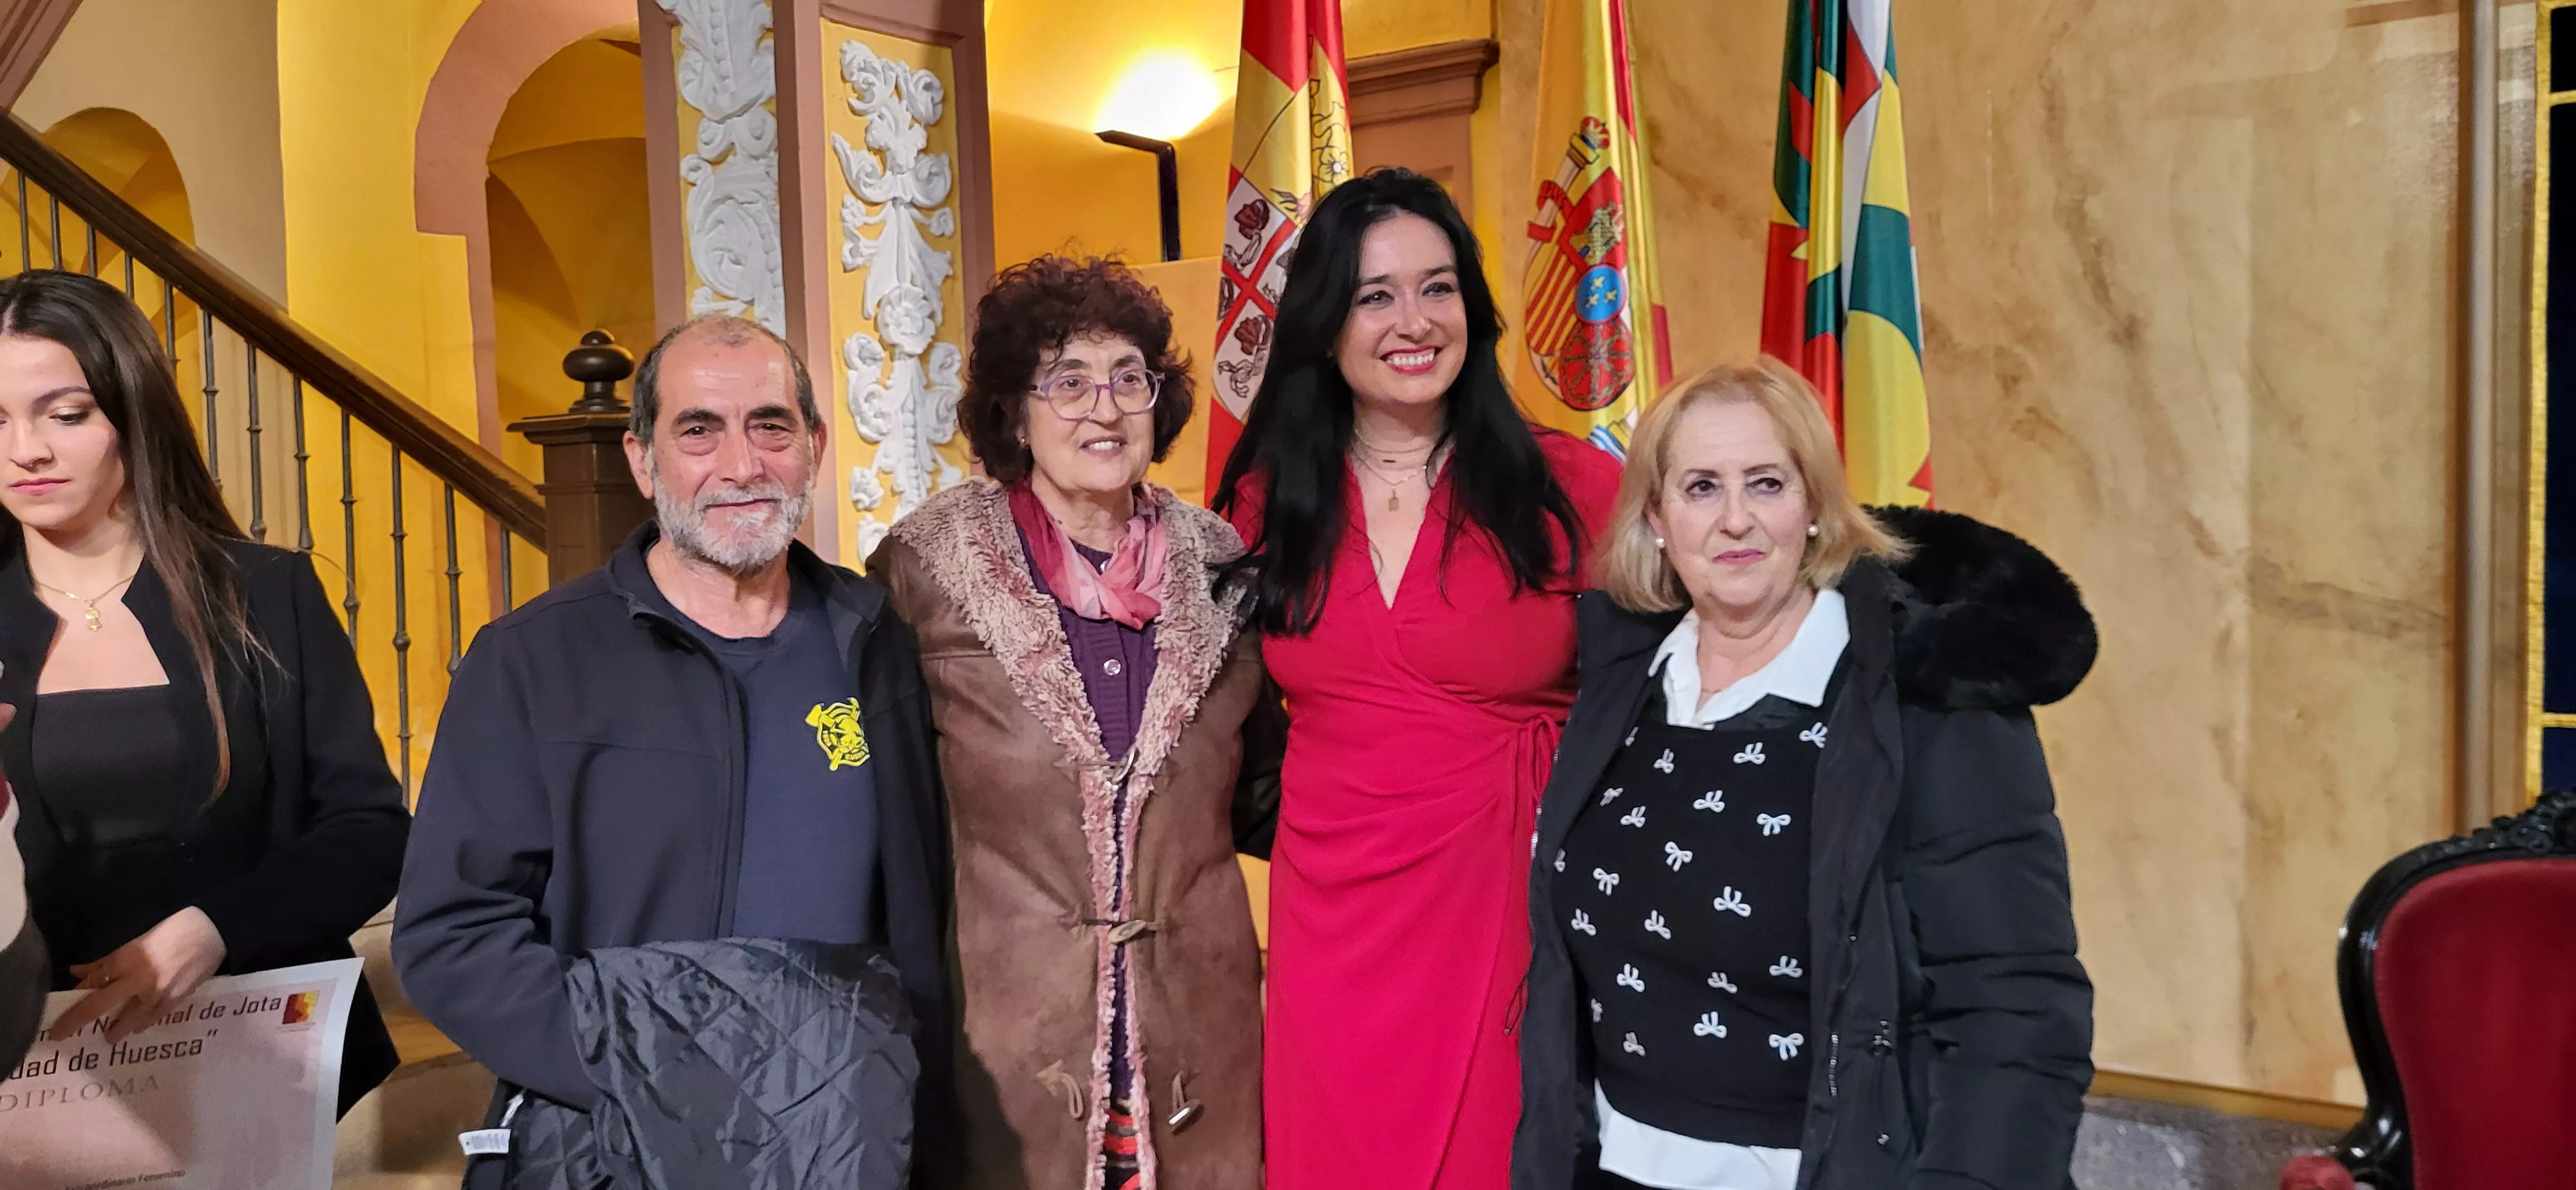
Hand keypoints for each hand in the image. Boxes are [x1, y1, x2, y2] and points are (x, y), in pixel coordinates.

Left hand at [57, 908, 226, 1043]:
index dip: (75, 995)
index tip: (63, 1005)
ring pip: (127, 1019)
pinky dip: (142, 1024)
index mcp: (126, 958)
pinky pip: (152, 1018)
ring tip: (110, 1038)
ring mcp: (157, 993)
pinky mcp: (175, 1000)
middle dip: (76, 1021)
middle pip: (98, 1004)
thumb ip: (108, 961)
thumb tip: (78, 973)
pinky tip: (137, 1028)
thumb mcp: (137, 941)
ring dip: (115, 1030)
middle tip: (59, 1035)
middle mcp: (137, 979)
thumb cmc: (175, 930)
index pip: (92, 982)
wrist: (214, 931)